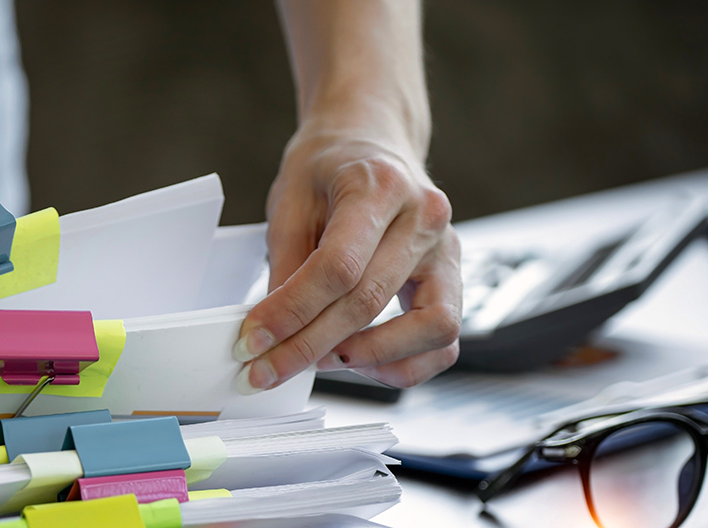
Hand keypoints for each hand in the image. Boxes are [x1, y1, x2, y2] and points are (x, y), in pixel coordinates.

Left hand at [234, 127, 461, 391]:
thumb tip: (270, 332)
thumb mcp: (291, 199)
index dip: (292, 312)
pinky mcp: (454, 277)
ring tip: (318, 359)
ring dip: (368, 358)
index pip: (338, 266)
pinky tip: (358, 358)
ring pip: (429, 329)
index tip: (253, 341)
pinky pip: (444, 340)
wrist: (370, 139)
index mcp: (379, 186)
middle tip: (267, 369)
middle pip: (370, 301)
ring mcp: (448, 249)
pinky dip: (403, 363)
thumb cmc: (329, 166)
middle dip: (310, 346)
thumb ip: (284, 265)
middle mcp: (425, 217)